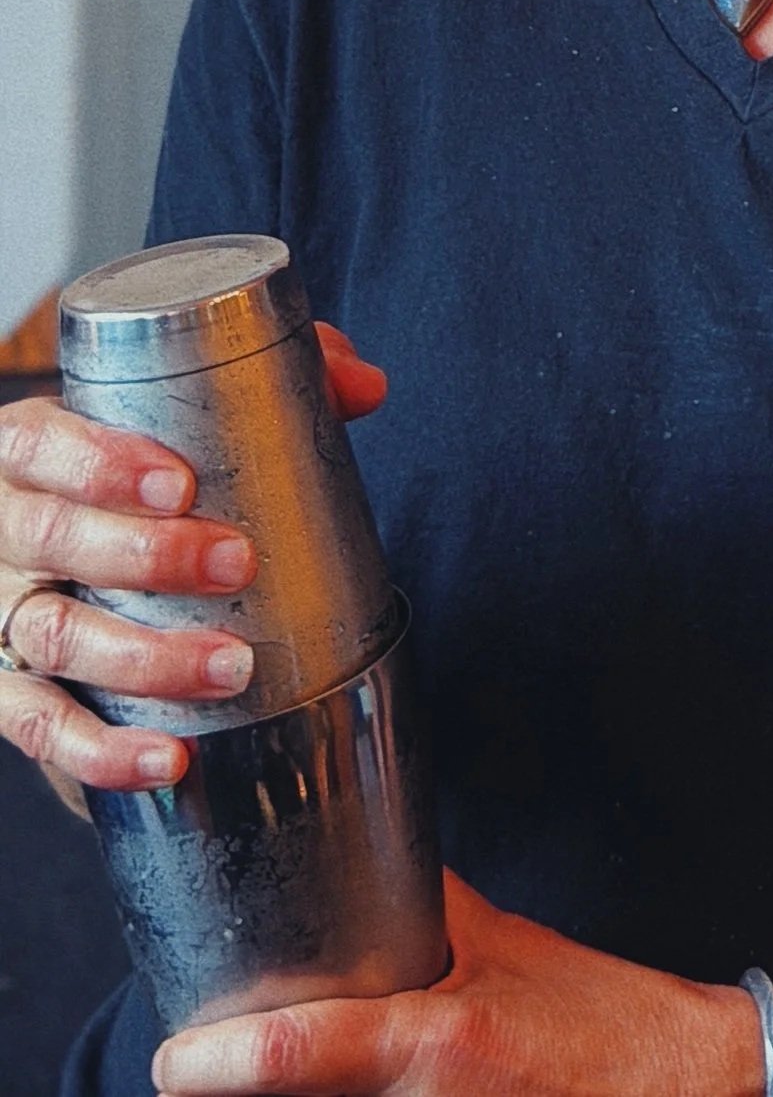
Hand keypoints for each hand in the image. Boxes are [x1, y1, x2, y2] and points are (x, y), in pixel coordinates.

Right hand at [0, 325, 386, 790]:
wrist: (69, 528)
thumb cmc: (137, 460)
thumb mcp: (182, 407)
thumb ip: (274, 382)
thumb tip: (368, 387)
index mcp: (29, 447)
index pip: (41, 444)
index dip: (102, 466)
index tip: (183, 487)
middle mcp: (3, 530)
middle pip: (51, 540)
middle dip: (147, 558)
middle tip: (239, 564)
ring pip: (50, 638)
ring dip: (143, 660)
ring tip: (230, 667)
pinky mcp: (5, 687)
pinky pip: (38, 727)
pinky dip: (100, 750)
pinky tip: (168, 759)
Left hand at [153, 873, 757, 1096]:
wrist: (687, 1085)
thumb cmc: (604, 1019)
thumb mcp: (512, 951)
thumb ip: (432, 917)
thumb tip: (363, 864)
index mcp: (440, 1040)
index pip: (296, 1053)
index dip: (214, 1064)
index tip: (173, 1056)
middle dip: (244, 1091)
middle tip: (207, 1064)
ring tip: (255, 1078)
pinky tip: (344, 1092)